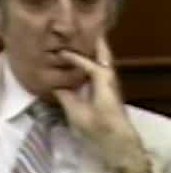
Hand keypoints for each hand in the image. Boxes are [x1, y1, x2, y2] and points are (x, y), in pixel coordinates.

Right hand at [56, 38, 148, 172]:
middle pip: (102, 53)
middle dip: (92, 40)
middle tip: (78, 29)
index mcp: (102, 79)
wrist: (119, 143)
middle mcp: (108, 77)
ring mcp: (110, 84)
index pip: (86, 60)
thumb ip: (64, 95)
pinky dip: (91, 62)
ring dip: (92, 50)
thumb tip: (52, 84)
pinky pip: (99, 69)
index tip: (57, 51)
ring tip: (77, 42)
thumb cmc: (99, 127)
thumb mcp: (76, 112)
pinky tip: (80, 63)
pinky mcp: (108, 91)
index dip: (71, 55)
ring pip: (102, 60)